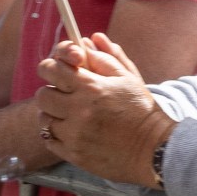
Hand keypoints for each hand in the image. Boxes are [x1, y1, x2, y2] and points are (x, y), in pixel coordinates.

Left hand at [37, 32, 170, 186]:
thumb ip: (104, 57)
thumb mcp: (128, 78)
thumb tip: (87, 41)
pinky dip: (57, 135)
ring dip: (54, 115)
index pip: (51, 69)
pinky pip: (49, 140)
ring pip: (44, 119)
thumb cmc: (141, 110)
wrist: (153, 149)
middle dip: (52, 92)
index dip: (52, 67)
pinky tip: (73, 132)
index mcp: (92, 87)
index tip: (59, 71)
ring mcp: (75, 135)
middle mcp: (79, 110)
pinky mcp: (74, 154)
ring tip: (71, 116)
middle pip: (43, 95)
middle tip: (66, 96)